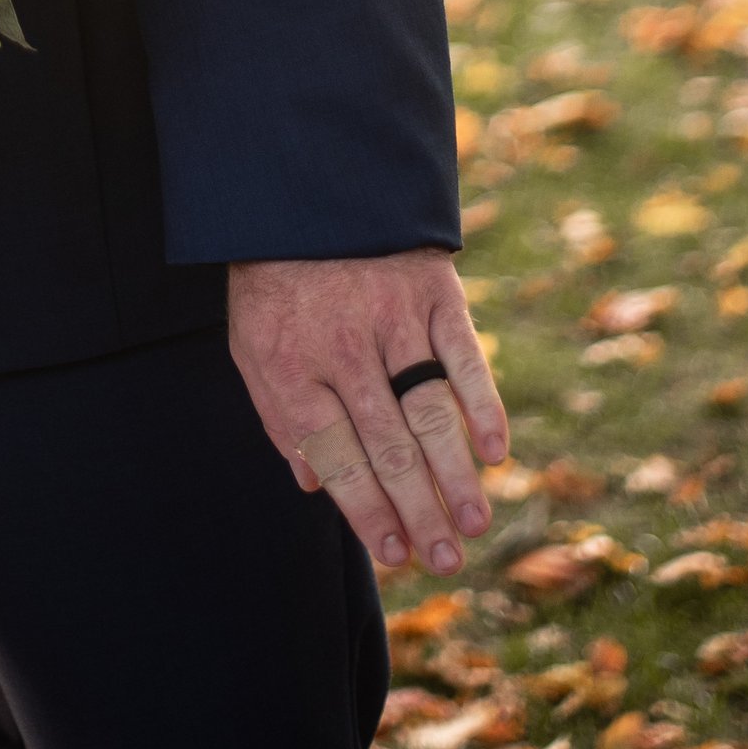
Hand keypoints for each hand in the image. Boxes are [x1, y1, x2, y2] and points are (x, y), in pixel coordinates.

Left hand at [228, 252, 507, 577]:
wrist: (304, 187)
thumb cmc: (277, 279)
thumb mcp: (252, 344)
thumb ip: (280, 416)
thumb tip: (311, 485)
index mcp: (293, 366)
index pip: (336, 456)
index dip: (366, 509)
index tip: (395, 553)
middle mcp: (344, 347)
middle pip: (387, 446)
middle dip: (417, 511)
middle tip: (444, 562)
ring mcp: (391, 318)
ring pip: (427, 411)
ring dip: (452, 474)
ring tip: (471, 526)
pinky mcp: (431, 291)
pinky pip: (461, 355)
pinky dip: (481, 404)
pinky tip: (495, 452)